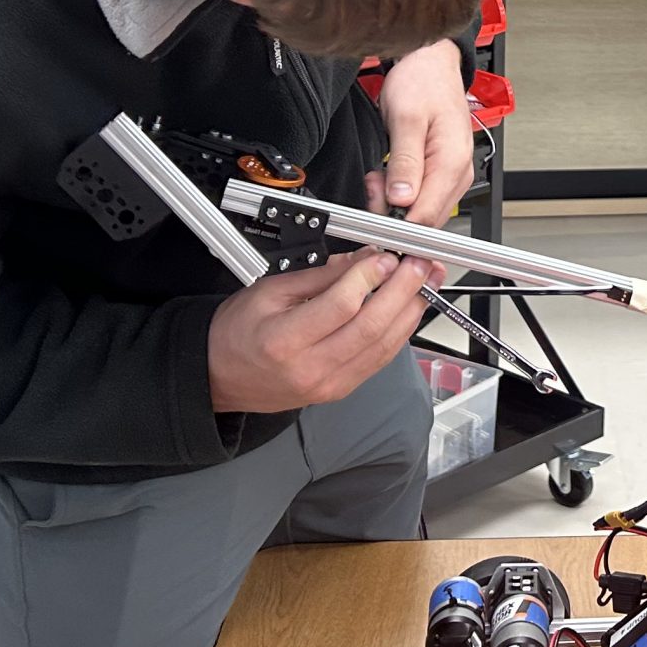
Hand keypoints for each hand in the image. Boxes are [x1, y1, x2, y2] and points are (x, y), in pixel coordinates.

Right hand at [206, 249, 436, 414]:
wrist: (220, 378)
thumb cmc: (237, 335)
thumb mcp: (269, 291)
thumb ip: (319, 276)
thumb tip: (361, 259)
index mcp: (284, 340)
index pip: (340, 306)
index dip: (369, 277)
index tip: (384, 256)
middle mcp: (310, 368)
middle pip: (371, 327)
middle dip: (402, 290)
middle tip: (419, 265)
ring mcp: (329, 384)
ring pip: (383, 346)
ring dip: (411, 311)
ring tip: (426, 283)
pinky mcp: (340, 390)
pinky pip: (379, 360)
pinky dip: (399, 332)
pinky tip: (409, 310)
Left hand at [370, 41, 475, 222]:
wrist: (431, 64)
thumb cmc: (422, 83)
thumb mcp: (406, 118)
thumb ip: (404, 162)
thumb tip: (401, 199)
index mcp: (452, 162)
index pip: (426, 216)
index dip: (396, 223)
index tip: (371, 212)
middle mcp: (459, 173)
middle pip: (425, 219)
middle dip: (392, 211)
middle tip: (372, 184)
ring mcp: (454, 174)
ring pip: (423, 211)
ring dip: (394, 202)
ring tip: (379, 175)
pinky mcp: (444, 172)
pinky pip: (423, 197)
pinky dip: (401, 193)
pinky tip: (388, 175)